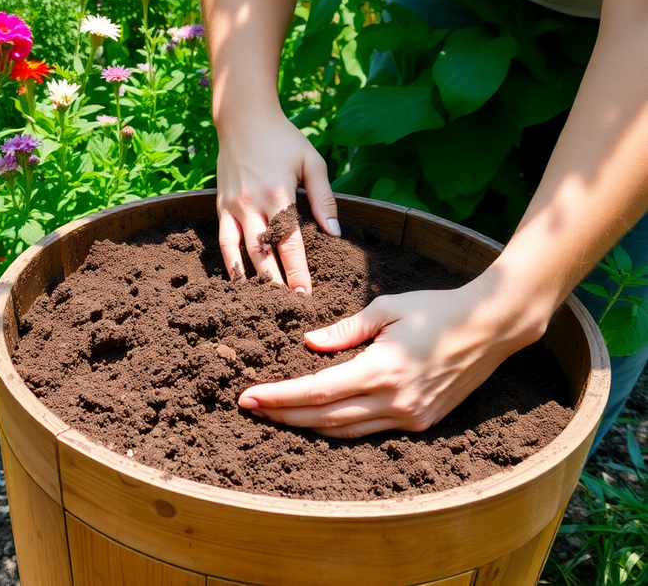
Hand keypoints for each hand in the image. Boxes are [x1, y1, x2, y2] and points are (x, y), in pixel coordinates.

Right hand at [216, 109, 338, 292]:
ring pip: (241, 251)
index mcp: (279, 193)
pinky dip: (229, 263)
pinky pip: (224, 240)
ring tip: (263, 302)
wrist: (243, 118)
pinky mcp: (221, 206)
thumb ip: (323, 198)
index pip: (290, 242)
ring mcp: (233, 206)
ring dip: (253, 279)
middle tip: (289, 308)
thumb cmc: (282, 138)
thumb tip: (335, 233)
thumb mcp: (311, 161)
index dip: (298, 271)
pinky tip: (237, 281)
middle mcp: (253, 203)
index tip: (306, 294)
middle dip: (277, 283)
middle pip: (264, 253)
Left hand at [237, 278, 548, 436]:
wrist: (491, 327)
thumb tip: (309, 344)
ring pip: (344, 431)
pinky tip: (315, 420)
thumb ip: (345, 331)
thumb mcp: (387, 308)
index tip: (249, 396)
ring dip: (305, 426)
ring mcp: (409, 417)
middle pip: (323, 418)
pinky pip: (367, 431)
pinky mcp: (420, 422)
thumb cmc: (436, 308)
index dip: (278, 397)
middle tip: (249, 407)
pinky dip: (337, 427)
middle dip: (282, 415)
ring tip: (274, 415)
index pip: (316, 392)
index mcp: (382, 370)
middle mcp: (395, 401)